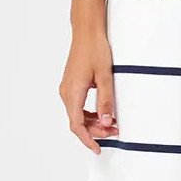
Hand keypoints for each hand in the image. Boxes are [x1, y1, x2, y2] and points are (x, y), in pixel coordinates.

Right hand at [59, 29, 118, 155]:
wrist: (86, 32)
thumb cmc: (95, 49)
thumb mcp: (106, 76)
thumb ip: (106, 101)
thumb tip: (106, 121)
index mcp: (73, 92)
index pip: (77, 125)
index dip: (87, 139)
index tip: (97, 148)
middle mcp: (66, 93)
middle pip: (78, 122)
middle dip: (95, 131)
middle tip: (115, 131)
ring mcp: (67, 89)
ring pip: (77, 115)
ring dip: (93, 122)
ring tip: (112, 123)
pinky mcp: (71, 85)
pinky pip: (77, 106)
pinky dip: (89, 114)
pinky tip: (101, 113)